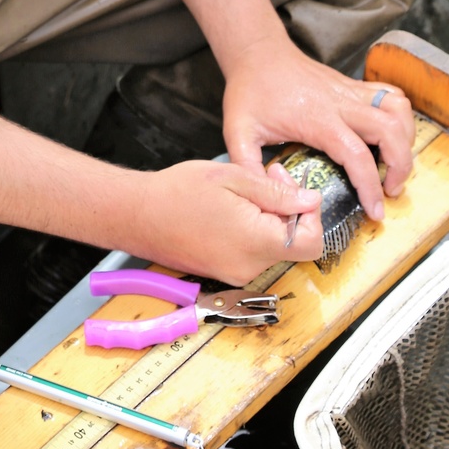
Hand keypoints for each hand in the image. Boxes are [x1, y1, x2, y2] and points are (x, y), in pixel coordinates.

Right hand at [138, 159, 321, 285]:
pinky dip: (253, 230)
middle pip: (292, 243)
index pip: (311, 242)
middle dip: (289, 209)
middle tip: (270, 176)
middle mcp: (250, 266)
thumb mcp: (233, 179)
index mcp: (256, 242)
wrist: (137, 215)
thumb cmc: (177, 192)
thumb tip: (311, 201)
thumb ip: (277, 194)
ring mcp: (235, 273)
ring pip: (273, 246)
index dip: (311, 215)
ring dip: (269, 217)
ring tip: (246, 189)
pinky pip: (253, 252)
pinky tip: (233, 207)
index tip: (294, 189)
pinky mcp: (223, 272)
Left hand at [221, 36, 414, 221]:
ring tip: (395, 164)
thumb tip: (264, 200)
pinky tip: (391, 135)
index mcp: (316, 119)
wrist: (257, 53)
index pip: (356, 155)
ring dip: (405, 139)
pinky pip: (390, 94)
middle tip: (390, 190)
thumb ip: (248, 168)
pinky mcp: (353, 85)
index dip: (370, 187)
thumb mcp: (238, 132)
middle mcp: (340, 103)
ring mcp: (349, 91)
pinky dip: (400, 115)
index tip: (376, 211)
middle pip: (390, 130)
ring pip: (398, 109)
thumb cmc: (249, 91)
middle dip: (401, 165)